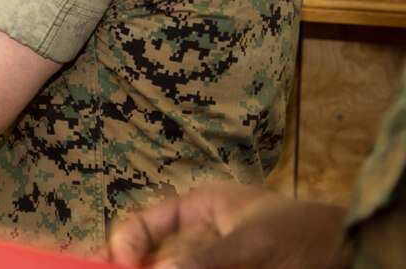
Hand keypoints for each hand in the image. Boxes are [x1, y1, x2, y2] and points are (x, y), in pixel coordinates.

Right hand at [102, 184, 350, 268]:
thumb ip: (206, 257)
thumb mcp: (254, 241)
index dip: (129, 241)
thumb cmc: (306, 234)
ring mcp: (217, 265)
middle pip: (158, 259)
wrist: (354, 259)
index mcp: (203, 210)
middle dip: (141, 267)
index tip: (119, 264)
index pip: (150, 222)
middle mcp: (203, 240)